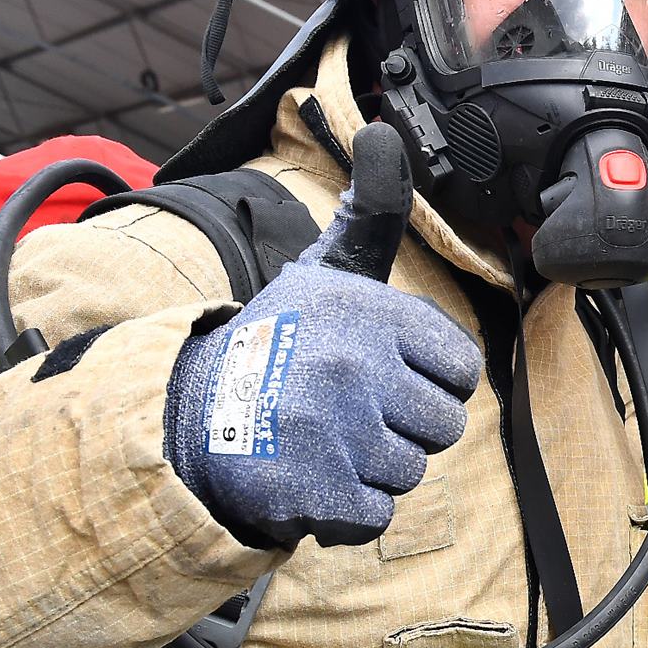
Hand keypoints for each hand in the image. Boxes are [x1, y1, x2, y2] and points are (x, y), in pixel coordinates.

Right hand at [163, 123, 481, 547]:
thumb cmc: (279, 343)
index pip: (460, 371)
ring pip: (410, 472)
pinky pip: (374, 515)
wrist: (186, 415)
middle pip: (442, 427)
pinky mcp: (312, 492)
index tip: (379, 372)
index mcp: (368, 314)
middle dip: (402, 427)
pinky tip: (307, 477)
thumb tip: (384, 132)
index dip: (427, 379)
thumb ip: (372, 213)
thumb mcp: (326, 271)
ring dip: (372, 468)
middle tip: (346, 410)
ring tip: (322, 439)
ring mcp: (333, 433)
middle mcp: (352, 368)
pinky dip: (344, 510)